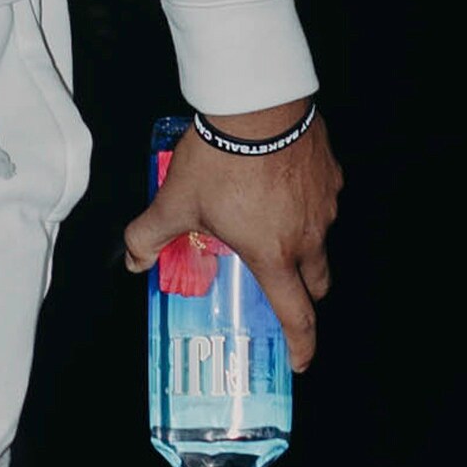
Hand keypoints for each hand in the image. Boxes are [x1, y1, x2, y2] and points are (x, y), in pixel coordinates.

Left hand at [122, 102, 342, 370]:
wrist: (256, 105)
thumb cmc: (219, 160)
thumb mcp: (174, 203)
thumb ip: (149, 237)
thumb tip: (134, 261)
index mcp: (273, 255)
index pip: (297, 315)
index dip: (301, 345)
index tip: (298, 361)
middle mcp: (308, 236)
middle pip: (317, 282)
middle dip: (302, 294)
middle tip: (279, 291)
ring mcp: (325, 204)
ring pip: (320, 239)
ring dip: (301, 242)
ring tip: (269, 225)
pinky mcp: (331, 174)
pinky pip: (323, 201)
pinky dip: (305, 204)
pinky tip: (278, 187)